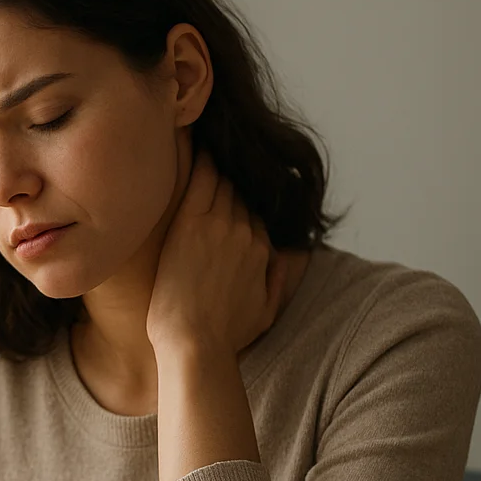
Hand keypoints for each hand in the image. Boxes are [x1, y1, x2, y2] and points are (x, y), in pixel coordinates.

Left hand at [146, 152, 285, 356]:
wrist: (195, 345)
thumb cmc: (223, 338)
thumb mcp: (265, 313)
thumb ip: (278, 281)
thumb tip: (291, 259)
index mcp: (262, 251)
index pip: (252, 212)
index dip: (237, 200)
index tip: (224, 188)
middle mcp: (246, 233)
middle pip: (237, 192)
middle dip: (227, 175)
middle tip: (213, 150)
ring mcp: (220, 226)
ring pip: (221, 181)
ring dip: (214, 159)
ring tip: (202, 135)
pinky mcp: (191, 225)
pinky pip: (200, 180)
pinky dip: (198, 158)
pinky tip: (189, 139)